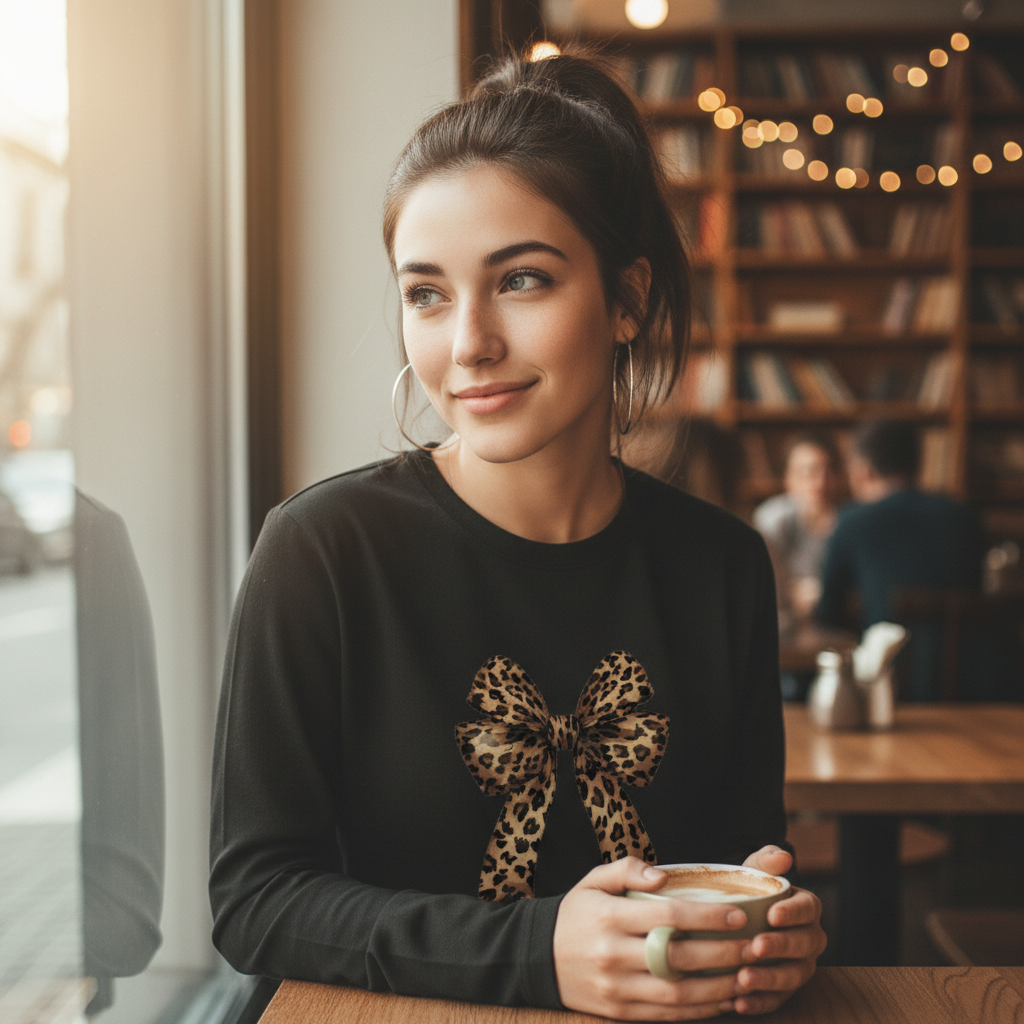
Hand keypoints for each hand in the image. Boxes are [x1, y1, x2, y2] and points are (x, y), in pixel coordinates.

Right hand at [553, 857, 750, 1020]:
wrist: (537, 958)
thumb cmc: (576, 913)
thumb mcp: (593, 880)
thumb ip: (628, 869)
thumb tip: (664, 875)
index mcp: (609, 916)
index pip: (668, 916)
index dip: (708, 916)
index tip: (739, 914)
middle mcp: (613, 954)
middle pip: (679, 957)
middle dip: (723, 953)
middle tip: (755, 946)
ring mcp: (617, 988)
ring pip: (677, 993)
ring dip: (718, 988)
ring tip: (747, 975)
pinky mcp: (619, 1012)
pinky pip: (666, 1015)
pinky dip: (699, 1010)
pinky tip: (723, 1000)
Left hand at [731, 845, 826, 1015]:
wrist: (732, 921)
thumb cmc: (747, 892)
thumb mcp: (753, 872)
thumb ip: (766, 862)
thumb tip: (782, 856)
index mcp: (805, 909)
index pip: (808, 908)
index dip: (793, 912)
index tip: (772, 914)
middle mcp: (809, 939)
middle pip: (804, 945)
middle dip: (781, 946)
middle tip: (755, 946)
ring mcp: (799, 967)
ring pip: (793, 977)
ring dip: (769, 979)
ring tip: (743, 979)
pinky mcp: (783, 991)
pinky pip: (776, 1001)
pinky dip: (758, 1003)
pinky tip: (737, 1002)